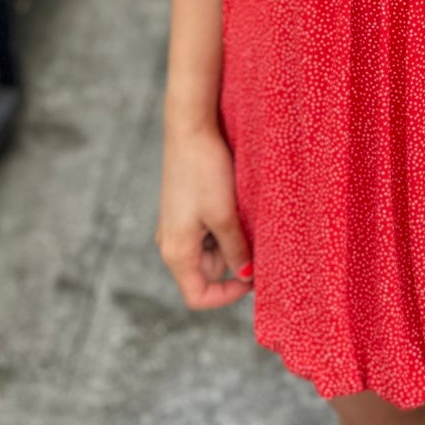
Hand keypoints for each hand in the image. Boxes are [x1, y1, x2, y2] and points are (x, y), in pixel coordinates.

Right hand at [156, 119, 252, 309]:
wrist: (189, 129)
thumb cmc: (204, 171)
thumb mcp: (224, 215)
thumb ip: (235, 250)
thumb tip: (246, 275)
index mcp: (176, 252)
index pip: (197, 296)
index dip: (226, 295)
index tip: (253, 277)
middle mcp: (171, 243)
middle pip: (207, 272)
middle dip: (232, 259)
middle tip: (251, 233)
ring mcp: (176, 226)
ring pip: (210, 250)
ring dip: (230, 239)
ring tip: (240, 212)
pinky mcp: (183, 210)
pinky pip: (207, 231)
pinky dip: (223, 224)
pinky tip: (231, 202)